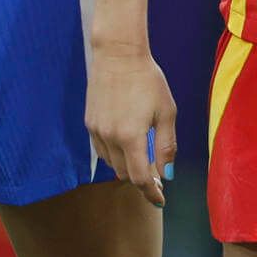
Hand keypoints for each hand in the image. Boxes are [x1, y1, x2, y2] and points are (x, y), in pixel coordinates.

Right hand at [85, 39, 177, 206]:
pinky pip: (102, 151)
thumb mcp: (166, 111)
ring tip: (145, 160)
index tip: (160, 201)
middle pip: (125, 174)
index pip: (140, 178)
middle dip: (142, 179)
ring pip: (112, 164)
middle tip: (158, 178)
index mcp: (130, 136)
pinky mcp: (89, 124)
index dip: (151, 193)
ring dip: (128, 167)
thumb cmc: (148, 81)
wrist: (118, 55)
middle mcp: (109, 138)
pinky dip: (116, 155)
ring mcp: (96, 131)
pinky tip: (128, 146)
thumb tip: (166, 174)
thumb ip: (166, 145)